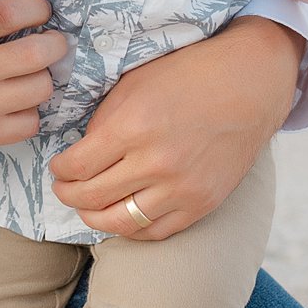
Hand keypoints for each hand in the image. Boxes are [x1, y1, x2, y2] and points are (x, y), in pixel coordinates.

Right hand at [0, 0, 62, 185]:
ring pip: (39, 89)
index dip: (38, 8)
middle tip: (52, 42)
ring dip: (41, 79)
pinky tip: (16, 105)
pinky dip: (28, 113)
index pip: (14, 12)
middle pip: (39, 52)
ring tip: (32, 74)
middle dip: (54, 44)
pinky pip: (27, 124)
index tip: (41, 10)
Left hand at [48, 16, 300, 239]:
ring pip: (119, 222)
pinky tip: (120, 216)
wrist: (249, 85)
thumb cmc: (187, 76)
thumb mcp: (134, 83)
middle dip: (68, 195)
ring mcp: (181, 188)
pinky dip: (130, 229)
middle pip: (92, 198)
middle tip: (64, 188)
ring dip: (93, 217)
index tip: (57, 167)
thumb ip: (104, 120)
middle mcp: (156, 162)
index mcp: (134, 126)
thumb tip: (79, 153)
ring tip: (87, 207)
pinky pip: (154, 231)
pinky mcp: (202, 203)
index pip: (77, 166)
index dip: (59, 171)